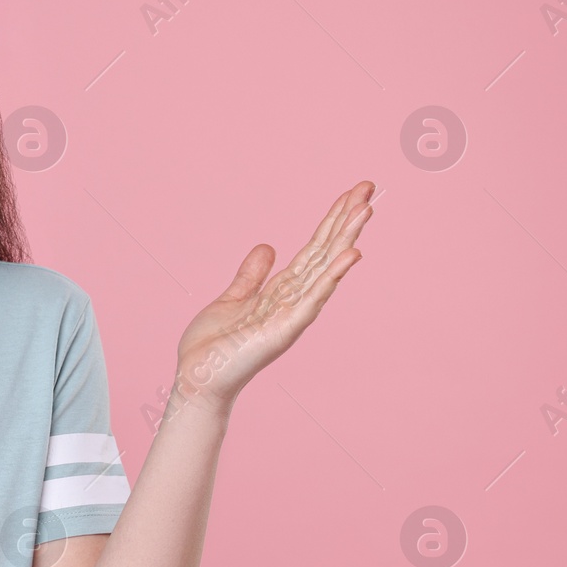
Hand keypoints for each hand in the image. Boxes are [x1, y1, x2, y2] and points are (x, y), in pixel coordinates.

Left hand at [170, 180, 373, 416]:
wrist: (197, 378)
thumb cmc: (214, 345)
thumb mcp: (233, 298)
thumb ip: (252, 275)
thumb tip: (268, 247)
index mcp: (281, 291)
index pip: (313, 249)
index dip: (331, 221)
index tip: (352, 193)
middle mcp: (293, 300)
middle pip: (325, 252)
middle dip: (346, 220)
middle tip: (369, 188)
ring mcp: (292, 315)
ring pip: (325, 269)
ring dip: (346, 239)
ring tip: (366, 210)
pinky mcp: (284, 330)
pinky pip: (313, 299)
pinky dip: (333, 277)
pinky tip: (352, 255)